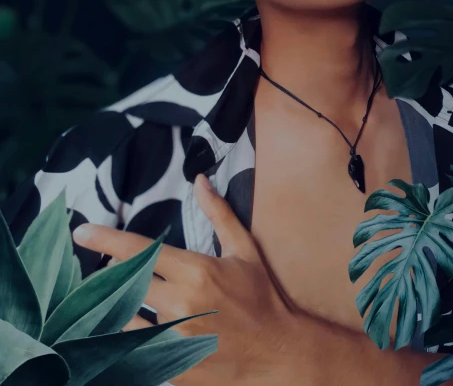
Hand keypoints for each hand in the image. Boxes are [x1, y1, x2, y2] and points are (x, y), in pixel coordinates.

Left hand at [72, 174, 312, 385]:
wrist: (277, 353)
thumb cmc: (260, 297)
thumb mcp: (244, 250)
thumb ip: (219, 214)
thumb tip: (200, 180)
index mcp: (197, 271)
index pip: (140, 251)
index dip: (106, 239)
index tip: (82, 231)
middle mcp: (181, 304)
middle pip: (124, 283)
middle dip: (109, 271)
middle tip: (105, 265)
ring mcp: (175, 340)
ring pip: (123, 317)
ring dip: (114, 303)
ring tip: (111, 295)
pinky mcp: (172, 368)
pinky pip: (134, 349)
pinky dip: (126, 335)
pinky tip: (126, 326)